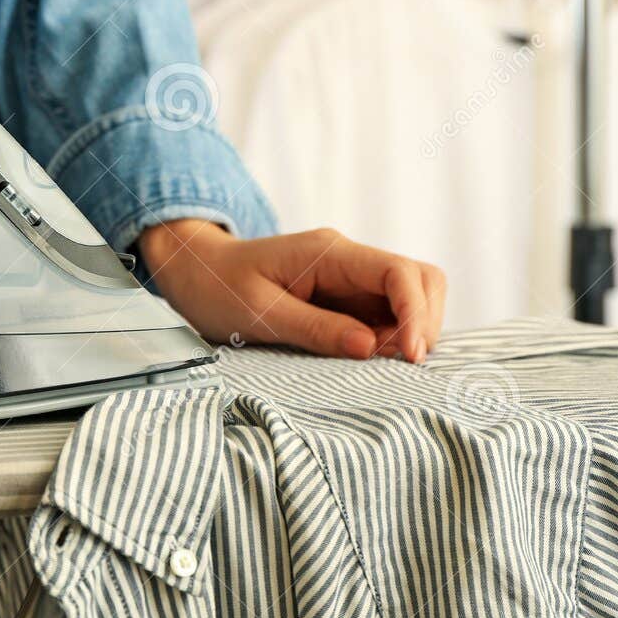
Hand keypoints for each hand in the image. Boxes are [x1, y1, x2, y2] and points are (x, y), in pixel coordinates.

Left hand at [138, 220, 446, 361]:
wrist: (195, 272)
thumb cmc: (219, 289)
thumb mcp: (259, 314)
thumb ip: (315, 329)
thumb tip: (371, 347)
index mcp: (328, 253)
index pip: (398, 272)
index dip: (415, 314)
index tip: (410, 356)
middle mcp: (348, 259)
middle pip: (420, 279)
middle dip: (422, 323)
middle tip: (395, 364)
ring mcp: (350, 277)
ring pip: (411, 297)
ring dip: (409, 332)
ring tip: (377, 364)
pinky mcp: (346, 297)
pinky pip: (387, 313)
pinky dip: (392, 338)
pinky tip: (371, 360)